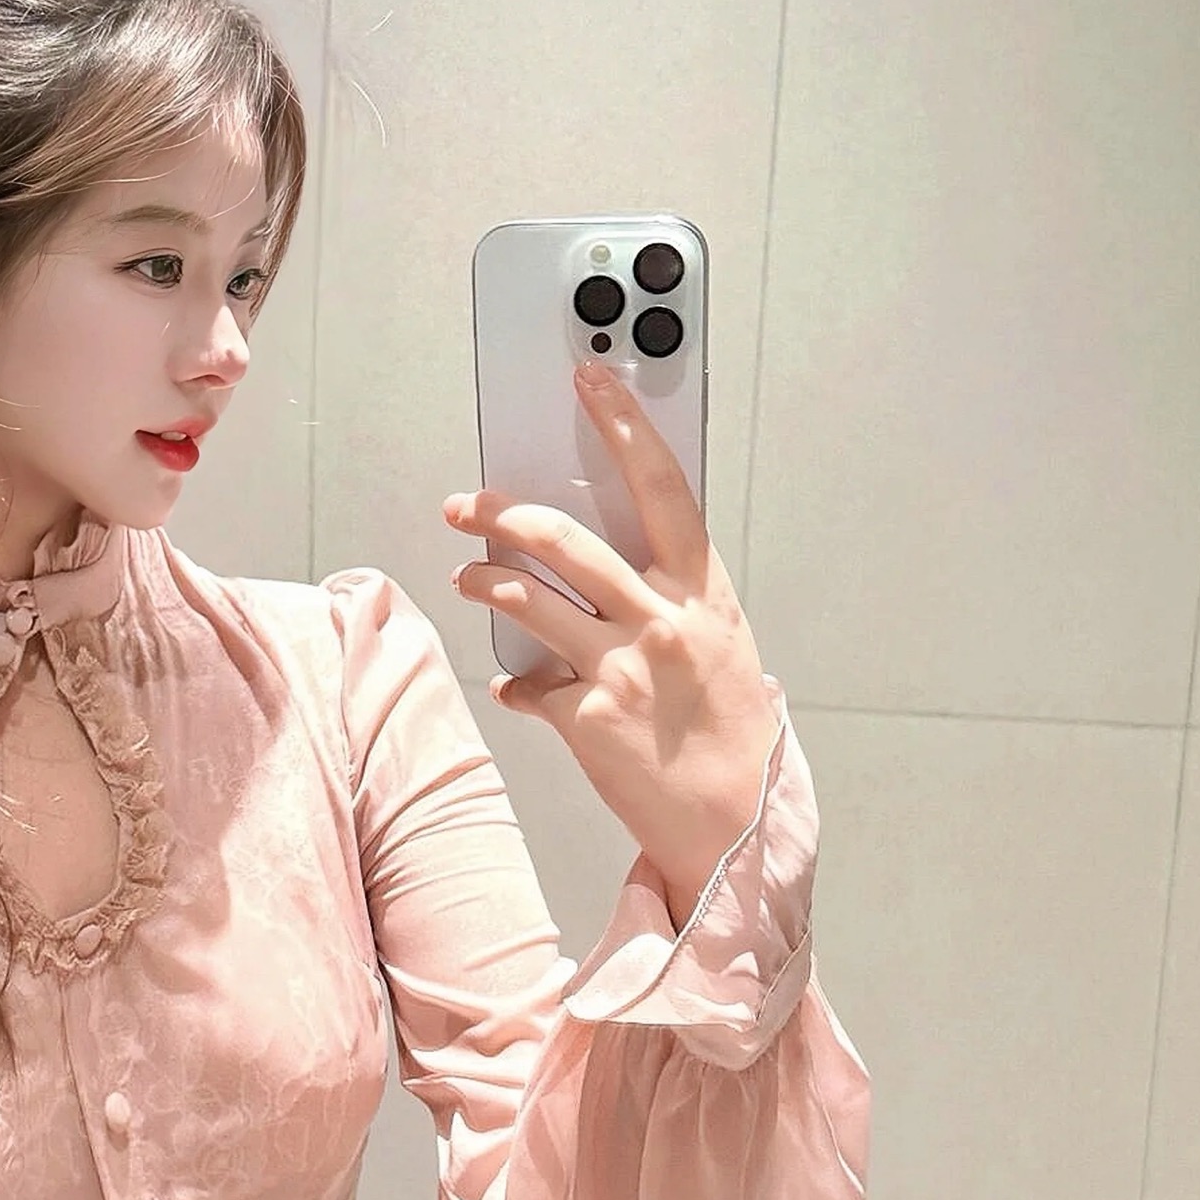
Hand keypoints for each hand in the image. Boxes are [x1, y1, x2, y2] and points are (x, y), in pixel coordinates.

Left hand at [444, 358, 779, 907]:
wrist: (735, 821)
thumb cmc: (729, 731)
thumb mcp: (717, 644)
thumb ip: (668, 597)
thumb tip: (607, 564)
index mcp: (702, 592)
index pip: (662, 487)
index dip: (625, 425)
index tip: (591, 378)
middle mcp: (661, 620)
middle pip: (564, 540)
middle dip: (500, 513)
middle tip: (465, 504)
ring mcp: (620, 669)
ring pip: (527, 598)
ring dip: (483, 581)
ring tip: (467, 576)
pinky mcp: (585, 718)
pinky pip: (527, 684)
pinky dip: (517, 683)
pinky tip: (519, 687)